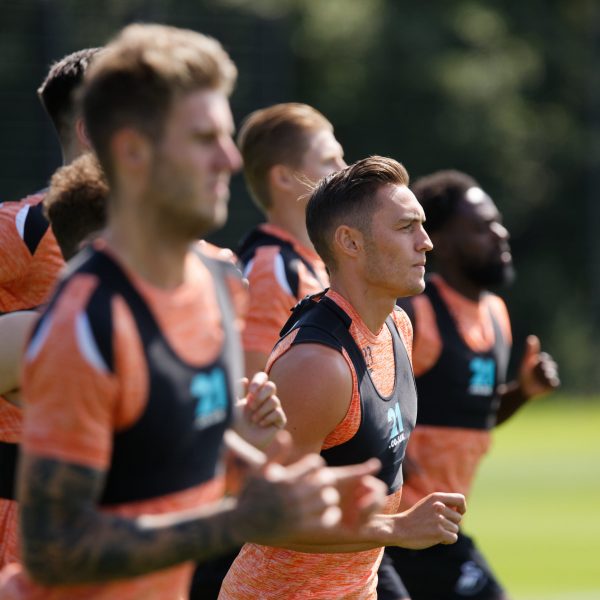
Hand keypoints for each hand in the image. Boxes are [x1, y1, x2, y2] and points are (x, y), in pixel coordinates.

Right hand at [225, 430, 383, 545]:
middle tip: (321, 483)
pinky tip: (324, 514)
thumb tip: (285, 434)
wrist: (240, 523)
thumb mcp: (257, 470)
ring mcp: (297, 514)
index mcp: (285, 479)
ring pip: (329, 500)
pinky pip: (326, 522)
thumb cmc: (249, 492)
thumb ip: (274, 452)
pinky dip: (330, 516)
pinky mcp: (300, 530)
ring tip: (323, 498)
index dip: (316, 464)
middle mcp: (292, 496)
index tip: (312, 469)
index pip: (315, 463)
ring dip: (329, 497)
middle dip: (325, 479)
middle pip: (326, 480)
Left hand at [234, 372, 286, 450]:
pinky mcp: (279, 420)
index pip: (263, 378)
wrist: (241, 442)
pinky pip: (278, 413)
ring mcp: (274, 409)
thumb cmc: (235, 424)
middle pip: (271, 386)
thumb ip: (237, 392)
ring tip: (253, 420)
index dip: (259, 381)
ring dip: (261, 410)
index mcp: (255, 392)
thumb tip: (244, 380)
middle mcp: (266, 399)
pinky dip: (267, 418)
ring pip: (274, 400)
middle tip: (251, 406)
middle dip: (261, 395)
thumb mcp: (233, 406)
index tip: (251, 391)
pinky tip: (261, 424)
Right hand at [394, 491, 465, 548]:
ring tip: (433, 531)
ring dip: (447, 532)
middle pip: (458, 518)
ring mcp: (439, 519)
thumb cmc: (415, 518)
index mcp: (436, 497)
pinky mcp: (439, 532)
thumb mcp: (427, 504)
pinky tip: (436, 538)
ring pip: (455, 529)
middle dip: (450, 523)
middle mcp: (439, 506)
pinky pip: (453, 538)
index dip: (462, 508)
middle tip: (436, 525)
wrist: (399, 528)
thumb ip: (442, 504)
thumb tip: (460, 512)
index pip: (460, 499)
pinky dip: (446, 540)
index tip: (458, 513)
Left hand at [518, 335, 559, 399]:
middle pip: (550, 365)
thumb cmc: (525, 373)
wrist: (523, 388)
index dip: (542, 359)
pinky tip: (549, 381)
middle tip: (542, 367)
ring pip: (553, 374)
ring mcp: (551, 377)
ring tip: (545, 374)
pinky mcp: (552, 385)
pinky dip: (552, 382)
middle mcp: (548, 368)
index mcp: (542, 361)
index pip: (544, 358)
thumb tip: (532, 337)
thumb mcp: (526, 362)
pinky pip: (555, 383)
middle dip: (546, 366)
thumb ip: (530, 351)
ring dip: (549, 374)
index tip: (538, 360)